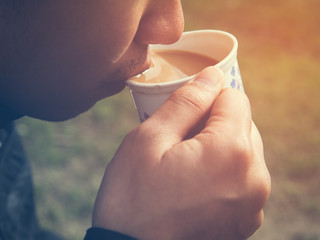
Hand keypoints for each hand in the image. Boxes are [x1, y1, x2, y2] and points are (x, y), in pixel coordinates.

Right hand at [92, 67, 270, 239]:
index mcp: (231, 151)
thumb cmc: (133, 199)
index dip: (208, 96)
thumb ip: (186, 102)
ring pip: (243, 150)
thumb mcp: (149, 139)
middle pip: (243, 123)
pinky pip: (242, 177)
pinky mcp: (246, 218)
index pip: (234, 97)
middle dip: (213, 122)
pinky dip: (223, 169)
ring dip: (218, 145)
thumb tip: (212, 76)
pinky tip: (194, 182)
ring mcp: (253, 203)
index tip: (185, 109)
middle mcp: (254, 178)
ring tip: (183, 162)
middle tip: (178, 138)